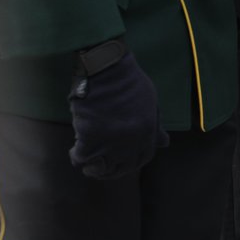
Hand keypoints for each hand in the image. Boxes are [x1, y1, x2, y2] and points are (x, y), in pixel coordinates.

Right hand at [69, 41, 168, 179]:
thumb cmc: (128, 80)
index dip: (131, 163)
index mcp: (148, 131)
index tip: (120, 163)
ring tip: (85, 162)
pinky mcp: (90, 137)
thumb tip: (165, 143)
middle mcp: (132, 140)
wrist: (107, 68)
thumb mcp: (150, 102)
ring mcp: (111, 141)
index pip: (143, 158)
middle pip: (121, 168)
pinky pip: (81, 156)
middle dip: (110, 171)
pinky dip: (76, 156)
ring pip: (100, 167)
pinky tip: (74, 151)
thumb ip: (155, 126)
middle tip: (98, 168)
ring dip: (92, 167)